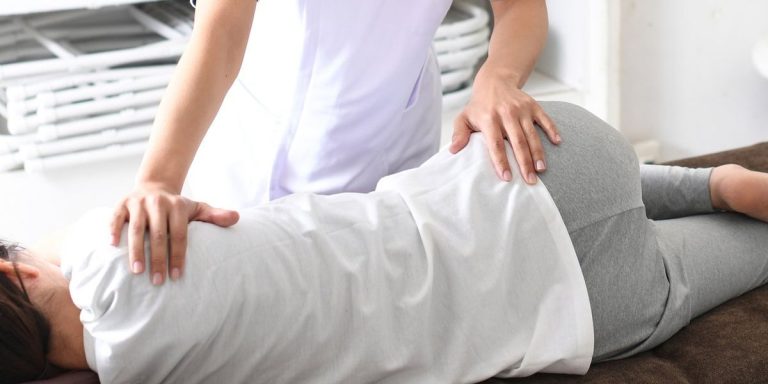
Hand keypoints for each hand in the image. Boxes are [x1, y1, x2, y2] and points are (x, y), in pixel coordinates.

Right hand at [110, 182, 238, 284]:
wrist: (154, 186)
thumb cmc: (177, 207)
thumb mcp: (197, 209)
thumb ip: (215, 215)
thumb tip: (236, 218)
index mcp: (178, 206)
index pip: (179, 236)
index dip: (178, 256)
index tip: (177, 276)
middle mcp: (158, 203)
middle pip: (158, 235)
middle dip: (159, 259)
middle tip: (157, 281)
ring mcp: (139, 203)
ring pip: (137, 229)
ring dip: (136, 251)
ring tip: (137, 272)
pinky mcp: (122, 203)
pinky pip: (116, 218)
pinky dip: (113, 230)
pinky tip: (113, 247)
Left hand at [450, 64, 560, 183]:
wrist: (495, 82)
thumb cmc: (479, 106)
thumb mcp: (464, 118)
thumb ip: (459, 134)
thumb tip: (453, 151)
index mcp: (489, 119)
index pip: (496, 144)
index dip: (501, 161)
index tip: (507, 178)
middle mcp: (506, 113)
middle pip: (517, 142)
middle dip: (524, 163)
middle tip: (530, 180)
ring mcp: (521, 109)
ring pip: (532, 134)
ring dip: (538, 153)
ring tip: (541, 169)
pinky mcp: (533, 105)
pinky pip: (545, 119)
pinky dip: (552, 130)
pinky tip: (557, 143)